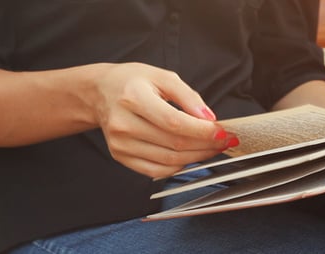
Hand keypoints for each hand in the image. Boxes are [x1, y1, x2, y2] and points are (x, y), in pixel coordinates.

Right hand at [91, 63, 236, 177]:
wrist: (101, 93)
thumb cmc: (132, 82)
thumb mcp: (163, 77)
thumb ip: (188, 97)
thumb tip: (209, 119)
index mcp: (133, 98)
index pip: (175, 122)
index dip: (202, 131)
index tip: (222, 132)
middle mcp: (123, 123)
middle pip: (174, 144)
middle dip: (206, 145)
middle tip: (223, 141)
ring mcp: (120, 143)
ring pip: (168, 160)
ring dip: (196, 157)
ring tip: (211, 148)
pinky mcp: (120, 156)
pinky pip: (156, 170)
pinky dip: (178, 166)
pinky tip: (189, 155)